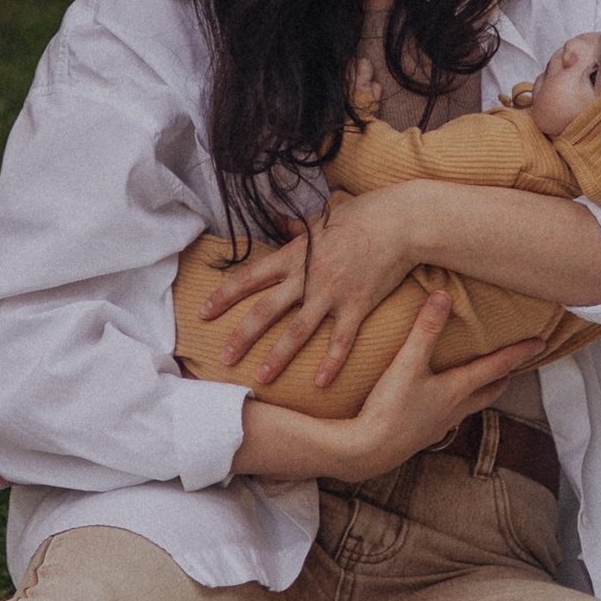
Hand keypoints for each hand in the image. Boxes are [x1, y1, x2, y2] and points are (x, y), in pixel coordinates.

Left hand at [197, 190, 426, 393]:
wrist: (398, 223)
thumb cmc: (359, 217)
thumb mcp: (320, 220)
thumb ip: (296, 228)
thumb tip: (277, 219)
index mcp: (294, 256)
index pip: (249, 278)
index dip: (224, 296)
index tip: (203, 313)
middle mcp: (307, 277)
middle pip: (266, 310)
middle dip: (242, 336)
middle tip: (223, 358)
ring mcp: (331, 293)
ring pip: (298, 330)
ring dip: (278, 356)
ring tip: (261, 377)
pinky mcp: (357, 305)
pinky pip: (340, 339)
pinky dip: (331, 362)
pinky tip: (320, 383)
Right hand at [232, 287, 544, 485]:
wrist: (366, 451)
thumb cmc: (389, 408)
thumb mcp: (407, 363)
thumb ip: (425, 329)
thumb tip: (443, 295)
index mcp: (457, 389)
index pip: (496, 366)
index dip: (519, 353)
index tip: (541, 344)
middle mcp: (454, 409)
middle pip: (489, 390)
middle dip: (503, 376)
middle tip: (513, 365)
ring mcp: (439, 425)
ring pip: (469, 406)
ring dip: (479, 392)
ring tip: (477, 380)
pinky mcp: (420, 435)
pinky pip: (446, 417)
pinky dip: (452, 406)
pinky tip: (437, 404)